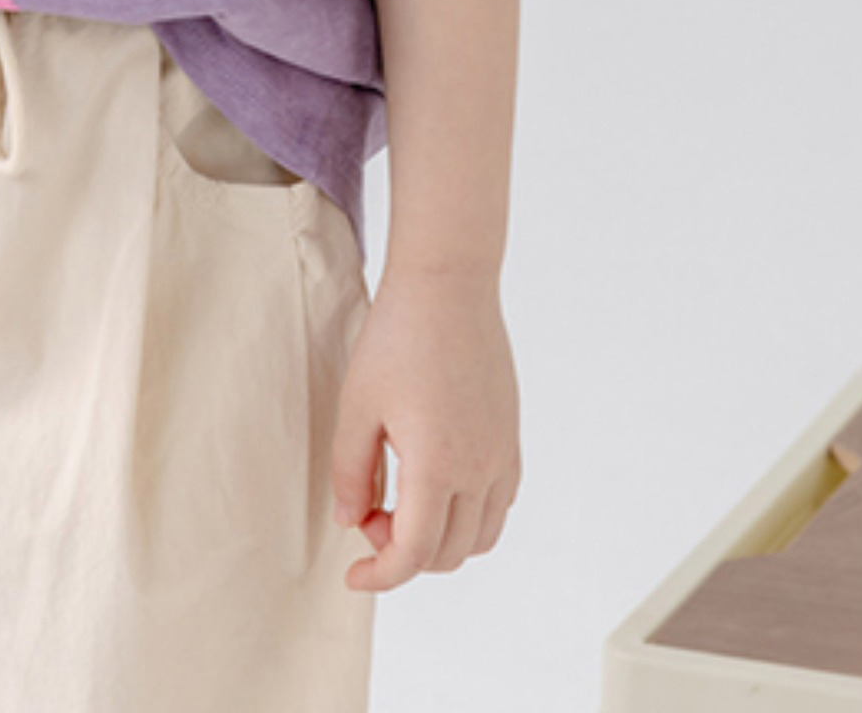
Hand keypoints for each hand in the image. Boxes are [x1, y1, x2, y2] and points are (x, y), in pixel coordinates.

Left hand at [330, 266, 520, 590]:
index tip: (353, 575)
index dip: (379, 577)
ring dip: (439, 540)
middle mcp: (479, 469)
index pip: (413, 554)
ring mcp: (502, 455)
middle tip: (368, 512)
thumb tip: (353, 522)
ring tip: (399, 501)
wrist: (448, 284)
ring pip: (479, 537)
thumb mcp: (357, 405)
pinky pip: (498, 505)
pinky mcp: (511, 438)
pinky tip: (434, 485)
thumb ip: (350, 472)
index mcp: (437, 466)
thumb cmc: (398, 336)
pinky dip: (468, 517)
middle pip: (446, 553)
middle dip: (402, 552)